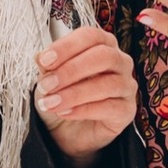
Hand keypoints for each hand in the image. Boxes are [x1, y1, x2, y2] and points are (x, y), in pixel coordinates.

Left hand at [34, 22, 138, 160]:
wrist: (66, 131)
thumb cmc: (62, 96)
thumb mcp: (49, 79)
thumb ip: (48, 67)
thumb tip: (40, 57)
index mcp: (102, 45)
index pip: (91, 36)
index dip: (67, 46)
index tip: (45, 61)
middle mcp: (120, 62)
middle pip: (104, 56)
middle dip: (71, 70)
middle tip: (47, 84)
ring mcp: (127, 86)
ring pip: (108, 83)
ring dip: (75, 93)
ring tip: (51, 103)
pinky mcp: (127, 111)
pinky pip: (110, 107)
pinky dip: (83, 110)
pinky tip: (65, 112)